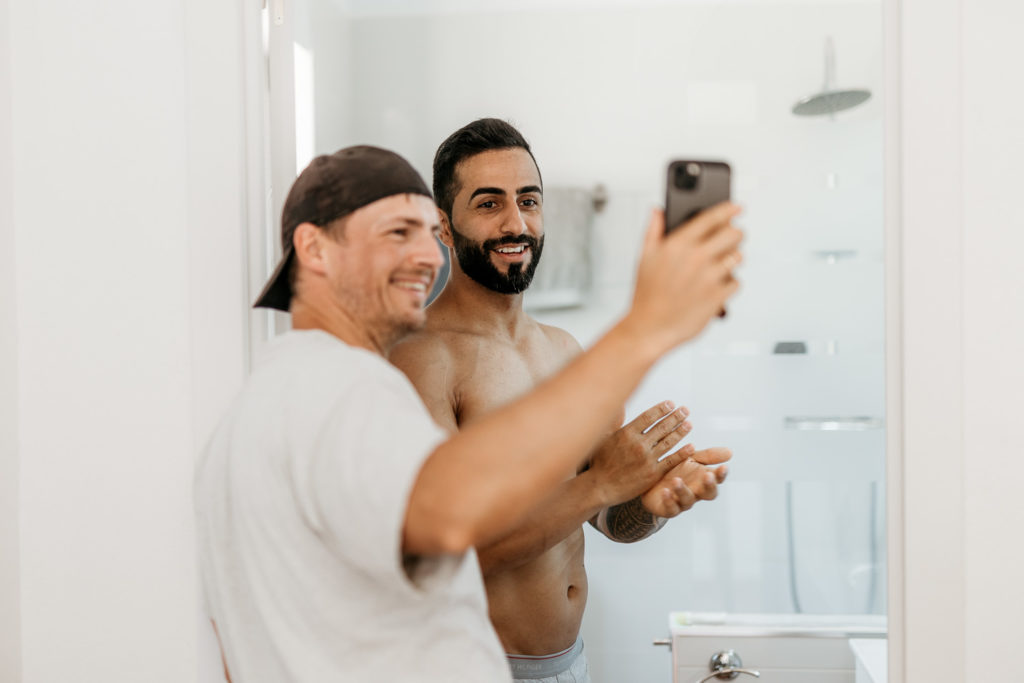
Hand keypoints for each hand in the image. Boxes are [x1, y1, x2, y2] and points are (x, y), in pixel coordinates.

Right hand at [588, 401, 694, 506]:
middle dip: (675, 416)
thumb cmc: (601, 462)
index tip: (671, 404)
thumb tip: (619, 406)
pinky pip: (671, 460)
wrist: (602, 486)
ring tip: (689, 424)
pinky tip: (691, 446)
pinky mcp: (653, 473)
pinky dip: (683, 452)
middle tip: (685, 410)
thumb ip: (615, 422)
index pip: (649, 416)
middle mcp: (638, 444)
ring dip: (681, 431)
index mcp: (626, 433)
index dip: (662, 408)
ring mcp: (647, 459)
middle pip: (662, 426)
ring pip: (669, 441)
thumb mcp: (603, 438)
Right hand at [627, 203, 742, 351]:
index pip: (711, 218)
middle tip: (730, 238)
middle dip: (734, 234)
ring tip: (719, 266)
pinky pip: (736, 282)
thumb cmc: (647, 294)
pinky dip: (729, 283)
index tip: (736, 207)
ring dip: (732, 259)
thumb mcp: (644, 257)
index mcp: (678, 244)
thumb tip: (657, 210)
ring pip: (738, 257)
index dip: (728, 209)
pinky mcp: (718, 296)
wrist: (650, 327)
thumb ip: (653, 229)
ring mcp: (709, 277)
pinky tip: (715, 285)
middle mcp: (696, 258)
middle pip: (733, 234)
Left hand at [640, 446, 731, 517]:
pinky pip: (671, 508)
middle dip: (709, 486)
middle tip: (707, 475)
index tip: (724, 467)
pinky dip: (669, 501)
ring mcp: (682, 502)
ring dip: (683, 490)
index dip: (721, 474)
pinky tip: (665, 491)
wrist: (648, 479)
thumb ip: (708, 455)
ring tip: (676, 480)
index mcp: (702, 478)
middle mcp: (696, 492)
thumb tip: (730, 452)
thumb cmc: (673, 468)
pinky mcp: (668, 509)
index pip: (717, 478)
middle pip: (708, 493)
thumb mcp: (690, 457)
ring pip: (688, 500)